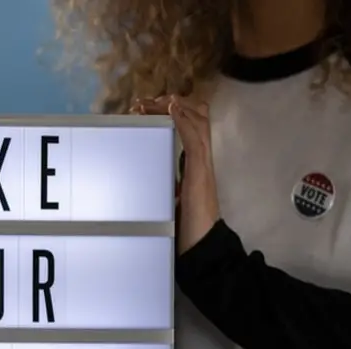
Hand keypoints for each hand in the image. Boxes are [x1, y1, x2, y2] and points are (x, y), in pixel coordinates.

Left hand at [131, 95, 219, 253]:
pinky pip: (195, 140)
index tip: (148, 108)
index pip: (191, 125)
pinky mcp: (201, 173)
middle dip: (173, 103)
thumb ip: (166, 183)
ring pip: (199, 121)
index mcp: (195, 163)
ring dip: (176, 106)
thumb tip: (146, 175)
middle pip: (199, 115)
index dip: (174, 111)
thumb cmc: (188, 226)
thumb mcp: (171, 197)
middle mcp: (203, 159)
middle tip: (147, 102)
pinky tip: (173, 110)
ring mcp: (204, 164)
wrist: (202, 244)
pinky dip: (184, 121)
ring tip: (155, 102)